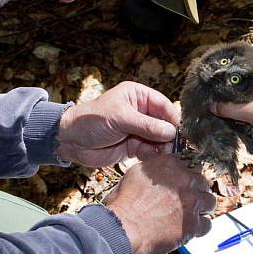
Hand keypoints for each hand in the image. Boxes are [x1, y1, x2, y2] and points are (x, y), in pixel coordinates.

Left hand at [56, 81, 179, 166]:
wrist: (71, 141)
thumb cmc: (92, 121)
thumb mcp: (121, 118)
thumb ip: (147, 125)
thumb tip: (171, 132)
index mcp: (138, 96)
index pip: (163, 105)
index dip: (173, 118)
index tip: (181, 131)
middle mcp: (141, 112)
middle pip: (164, 123)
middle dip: (169, 135)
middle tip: (174, 146)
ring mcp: (138, 130)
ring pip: (159, 139)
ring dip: (162, 147)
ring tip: (162, 153)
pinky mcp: (134, 146)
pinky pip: (151, 151)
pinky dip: (153, 155)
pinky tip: (149, 157)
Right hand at [105, 154, 215, 253]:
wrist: (125, 228)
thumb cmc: (125, 204)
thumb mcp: (135, 173)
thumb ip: (153, 167)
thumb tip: (156, 168)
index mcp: (170, 165)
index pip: (187, 165)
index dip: (184, 176)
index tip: (181, 183)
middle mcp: (184, 181)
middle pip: (201, 182)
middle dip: (196, 191)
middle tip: (187, 199)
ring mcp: (191, 202)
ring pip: (209, 201)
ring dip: (202, 207)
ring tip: (193, 213)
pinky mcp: (193, 224)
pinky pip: (207, 224)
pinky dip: (200, 227)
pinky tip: (192, 229)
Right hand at [213, 62, 252, 149]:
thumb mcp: (250, 111)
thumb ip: (228, 108)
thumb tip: (211, 105)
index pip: (245, 60)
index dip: (229, 66)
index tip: (215, 72)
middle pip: (245, 76)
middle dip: (231, 84)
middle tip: (214, 86)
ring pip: (249, 89)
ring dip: (237, 95)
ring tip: (220, 97)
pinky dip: (244, 103)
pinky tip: (231, 108)